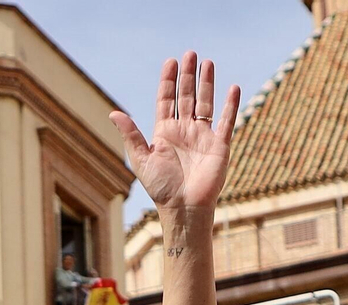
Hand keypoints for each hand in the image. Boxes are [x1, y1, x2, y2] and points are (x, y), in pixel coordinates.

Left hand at [109, 52, 240, 212]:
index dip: (168, 81)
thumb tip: (114, 113)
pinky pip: (227, 121)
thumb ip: (131, 135)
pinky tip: (233, 88)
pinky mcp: (219, 145)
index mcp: (165, 133)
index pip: (167, 100)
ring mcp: (203, 136)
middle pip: (187, 96)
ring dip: (207, 83)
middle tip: (190, 54)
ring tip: (208, 62)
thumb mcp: (141, 159)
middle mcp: (184, 131)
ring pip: (206, 103)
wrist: (183, 208)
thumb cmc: (161, 188)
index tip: (171, 62)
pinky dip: (231, 105)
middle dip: (188, 75)